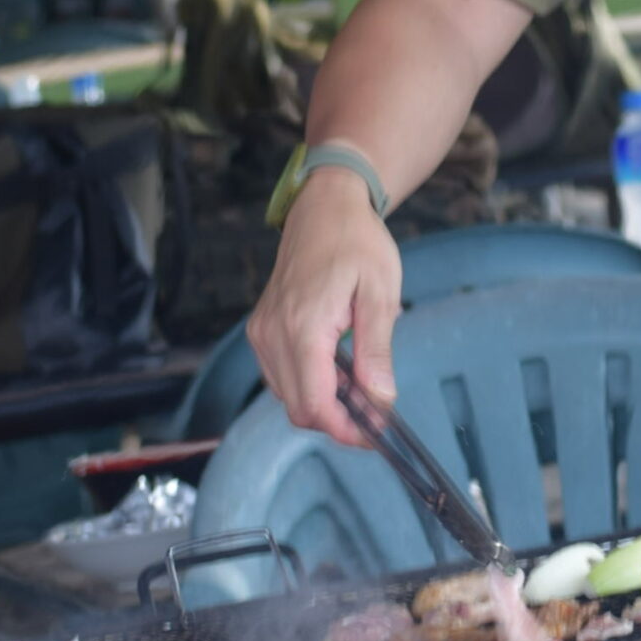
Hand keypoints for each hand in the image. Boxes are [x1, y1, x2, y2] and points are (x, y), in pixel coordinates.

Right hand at [247, 168, 403, 443]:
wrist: (324, 207)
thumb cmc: (357, 242)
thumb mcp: (380, 293)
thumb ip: (376, 350)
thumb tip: (380, 400)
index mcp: (302, 328)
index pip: (314, 405)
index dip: (345, 429)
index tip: (376, 434)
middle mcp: (272, 335)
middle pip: (298, 408)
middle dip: (338, 419)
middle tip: (376, 410)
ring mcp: (261, 332)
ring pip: (287, 396)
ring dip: (323, 402)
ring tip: (361, 383)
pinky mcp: (259, 329)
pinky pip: (280, 375)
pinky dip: (308, 384)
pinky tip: (337, 368)